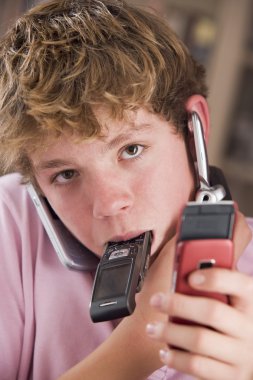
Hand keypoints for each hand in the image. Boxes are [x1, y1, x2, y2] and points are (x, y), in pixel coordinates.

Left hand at [146, 212, 252, 379]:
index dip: (215, 276)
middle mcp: (250, 325)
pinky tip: (165, 350)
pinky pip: (199, 367)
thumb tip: (182, 244)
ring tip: (152, 328)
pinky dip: (176, 357)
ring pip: (200, 340)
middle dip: (178, 304)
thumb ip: (211, 276)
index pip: (239, 281)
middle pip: (212, 311)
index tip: (190, 275)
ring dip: (170, 332)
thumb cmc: (225, 316)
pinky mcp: (232, 376)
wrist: (241, 360)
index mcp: (251, 298)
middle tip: (156, 300)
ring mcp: (242, 353)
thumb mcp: (227, 294)